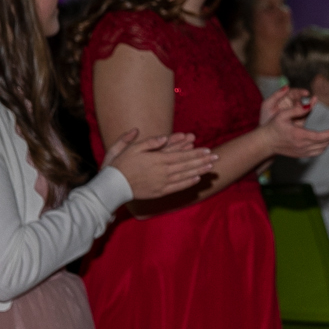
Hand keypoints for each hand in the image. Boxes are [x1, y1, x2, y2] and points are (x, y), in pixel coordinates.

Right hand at [101, 129, 219, 200]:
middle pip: (187, 165)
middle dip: (202, 160)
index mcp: (157, 159)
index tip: (207, 150)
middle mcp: (162, 171)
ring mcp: (162, 182)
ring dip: (199, 171)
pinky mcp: (159, 192)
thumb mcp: (130, 148)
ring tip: (211, 167)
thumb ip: (148, 142)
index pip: (181, 155)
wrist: (112, 186)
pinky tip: (197, 179)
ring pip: (185, 176)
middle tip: (216, 157)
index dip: (195, 153)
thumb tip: (163, 137)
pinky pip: (177, 187)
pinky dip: (188, 183)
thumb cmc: (119, 164)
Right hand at [258, 87, 328, 159]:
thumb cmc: (273, 127)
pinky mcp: (301, 155)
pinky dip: (324, 146)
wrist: (265, 143)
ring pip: (323, 148)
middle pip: (326, 142)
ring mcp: (302, 152)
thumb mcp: (282, 115)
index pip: (324, 136)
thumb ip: (297, 109)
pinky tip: (326, 139)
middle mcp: (303, 146)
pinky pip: (317, 152)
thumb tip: (311, 105)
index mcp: (300, 136)